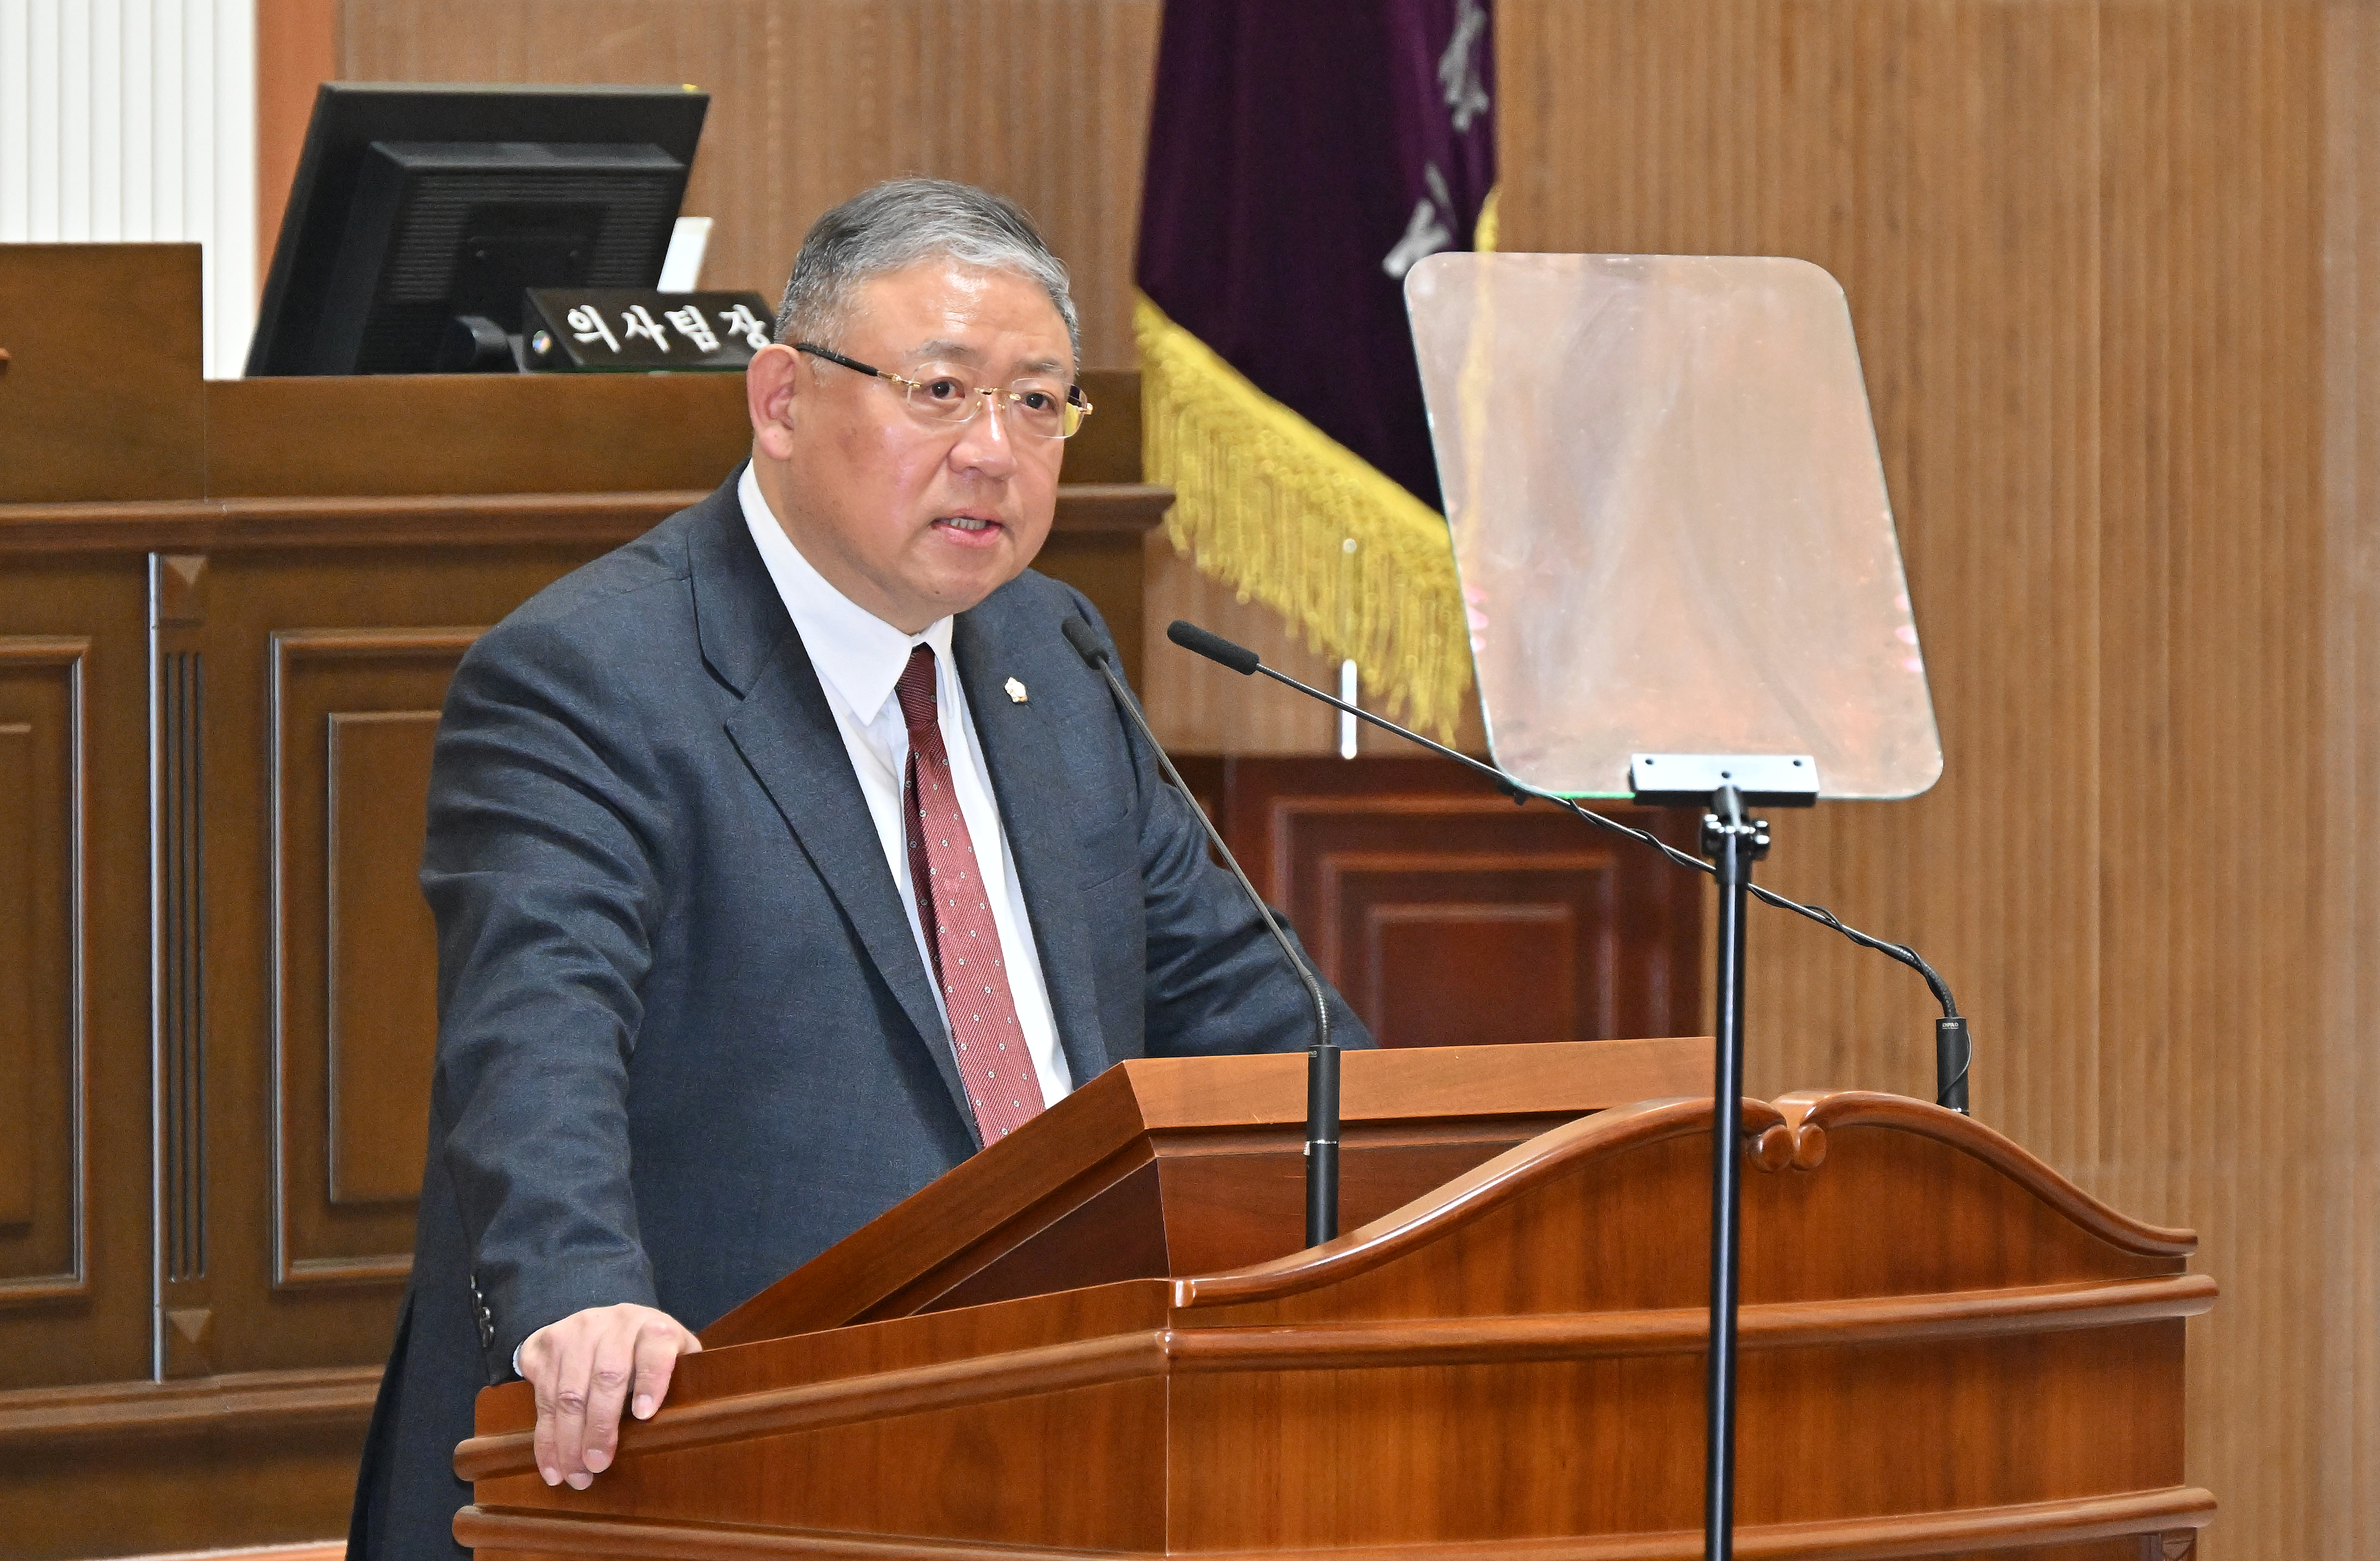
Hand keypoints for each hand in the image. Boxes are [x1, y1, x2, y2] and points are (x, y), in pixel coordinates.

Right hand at [518, 1302, 701, 1487]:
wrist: (602, 1323)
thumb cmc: (647, 1354)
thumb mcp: (674, 1357)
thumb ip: (681, 1383)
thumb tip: (679, 1428)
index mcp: (653, 1327)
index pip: (655, 1349)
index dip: (651, 1381)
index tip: (644, 1415)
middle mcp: (614, 1324)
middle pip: (606, 1377)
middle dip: (600, 1426)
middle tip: (599, 1464)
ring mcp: (576, 1332)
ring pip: (569, 1392)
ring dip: (569, 1441)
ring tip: (577, 1476)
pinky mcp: (546, 1346)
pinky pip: (542, 1398)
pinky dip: (547, 1440)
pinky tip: (554, 1467)